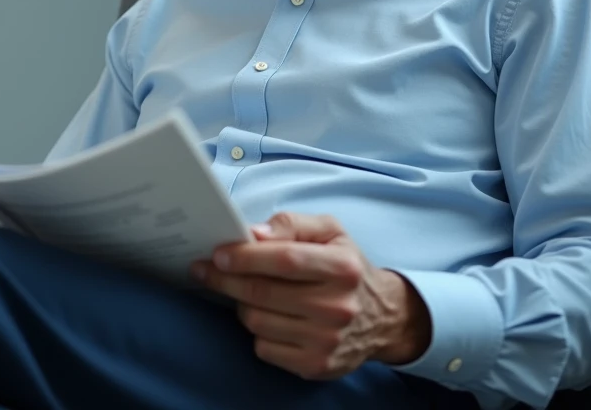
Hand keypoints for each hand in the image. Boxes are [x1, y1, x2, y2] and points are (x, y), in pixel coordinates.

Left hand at [191, 212, 430, 380]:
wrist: (383, 317)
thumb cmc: (346, 267)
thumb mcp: (330, 232)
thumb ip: (292, 225)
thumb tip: (255, 234)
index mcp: (343, 268)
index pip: (284, 260)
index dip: (245, 256)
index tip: (218, 254)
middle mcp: (338, 307)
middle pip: (263, 293)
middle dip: (226, 279)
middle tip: (207, 269)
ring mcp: (327, 341)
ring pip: (256, 321)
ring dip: (240, 304)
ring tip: (244, 290)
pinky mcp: (315, 365)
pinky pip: (263, 347)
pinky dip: (257, 331)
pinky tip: (266, 316)